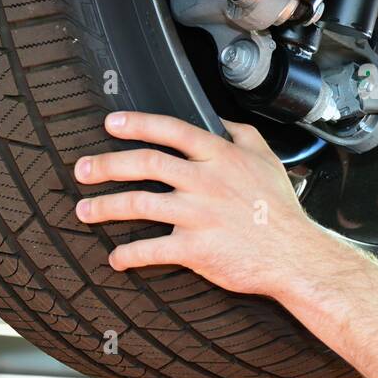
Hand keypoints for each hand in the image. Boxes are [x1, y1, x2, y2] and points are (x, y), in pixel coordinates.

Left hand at [72, 111, 340, 297]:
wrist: (294, 255)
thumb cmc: (281, 210)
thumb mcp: (268, 160)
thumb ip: (242, 135)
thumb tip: (221, 120)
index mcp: (221, 157)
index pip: (172, 131)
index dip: (137, 124)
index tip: (111, 124)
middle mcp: (205, 182)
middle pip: (145, 164)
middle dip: (107, 164)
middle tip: (83, 169)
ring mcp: (198, 215)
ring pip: (139, 204)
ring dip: (105, 207)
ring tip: (85, 210)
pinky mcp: (195, 248)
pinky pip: (151, 249)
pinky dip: (128, 255)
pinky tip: (116, 258)